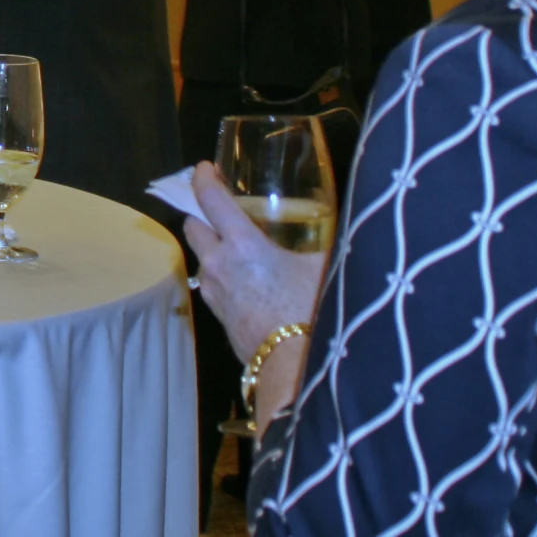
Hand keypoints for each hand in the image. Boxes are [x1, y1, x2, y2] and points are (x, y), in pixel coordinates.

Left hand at [182, 163, 326, 425]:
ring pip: (202, 259)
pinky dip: (222, 275)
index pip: (211, 201)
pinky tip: (245, 280)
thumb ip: (322, 246)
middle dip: (200, 213)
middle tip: (216, 206)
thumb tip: (344, 230)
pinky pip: (213, 286)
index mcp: (242, 244)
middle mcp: (219, 264)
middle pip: (193, 227)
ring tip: (236, 245)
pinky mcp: (220, 317)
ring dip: (212, 247)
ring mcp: (216, 293)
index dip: (203, 179)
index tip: (203, 168)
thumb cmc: (311, 313)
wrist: (294, 368)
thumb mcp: (323, 269)